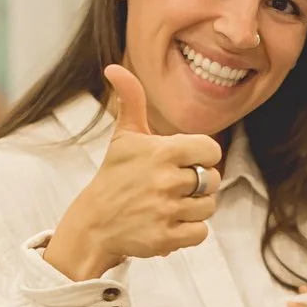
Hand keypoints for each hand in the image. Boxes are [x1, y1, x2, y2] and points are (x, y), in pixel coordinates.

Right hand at [43, 65, 226, 280]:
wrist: (93, 223)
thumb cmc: (115, 176)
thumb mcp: (124, 137)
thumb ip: (131, 101)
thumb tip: (113, 68)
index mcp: (161, 152)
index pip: (211, 150)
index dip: (204, 156)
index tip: (188, 161)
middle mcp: (166, 181)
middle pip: (213, 180)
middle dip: (199, 184)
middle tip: (175, 186)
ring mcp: (166, 211)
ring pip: (208, 207)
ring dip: (194, 208)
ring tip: (171, 205)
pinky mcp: (166, 238)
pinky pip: (201, 232)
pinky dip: (190, 230)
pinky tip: (171, 223)